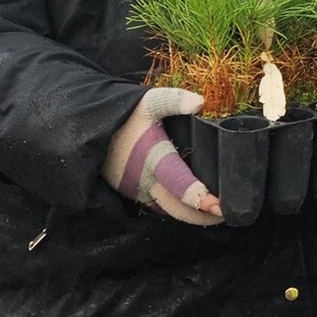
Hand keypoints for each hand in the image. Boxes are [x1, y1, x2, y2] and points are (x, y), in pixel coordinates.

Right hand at [103, 87, 222, 224]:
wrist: (89, 128)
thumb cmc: (124, 115)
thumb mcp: (148, 102)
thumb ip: (174, 100)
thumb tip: (200, 102)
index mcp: (152, 159)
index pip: (179, 184)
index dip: (200, 198)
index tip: (220, 206)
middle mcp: (145, 181)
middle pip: (178, 208)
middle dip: (203, 216)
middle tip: (227, 214)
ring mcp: (137, 191)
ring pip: (168, 211)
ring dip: (192, 216)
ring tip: (215, 214)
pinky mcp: (132, 194)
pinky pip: (158, 207)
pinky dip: (176, 210)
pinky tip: (192, 206)